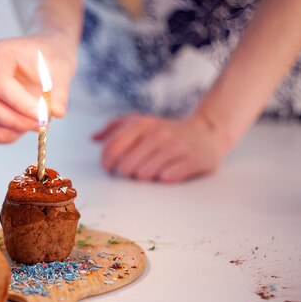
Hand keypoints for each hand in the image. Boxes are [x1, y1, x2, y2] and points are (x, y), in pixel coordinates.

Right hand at [0, 34, 76, 142]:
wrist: (46, 58)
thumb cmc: (49, 58)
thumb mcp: (62, 69)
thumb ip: (59, 92)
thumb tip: (56, 112)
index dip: (21, 104)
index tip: (45, 115)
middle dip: (17, 121)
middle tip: (44, 124)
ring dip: (8, 131)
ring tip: (34, 125)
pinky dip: (1, 135)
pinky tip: (22, 129)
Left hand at [92, 113, 230, 182]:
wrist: (207, 132)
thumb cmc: (167, 132)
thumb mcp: (141, 123)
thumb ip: (115, 128)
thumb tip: (93, 138)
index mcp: (142, 124)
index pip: (112, 148)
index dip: (106, 163)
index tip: (110, 170)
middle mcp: (158, 133)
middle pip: (126, 166)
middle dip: (127, 173)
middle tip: (136, 170)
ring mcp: (176, 146)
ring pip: (144, 174)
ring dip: (146, 178)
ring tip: (153, 171)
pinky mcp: (194, 159)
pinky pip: (168, 177)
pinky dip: (165, 179)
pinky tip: (168, 174)